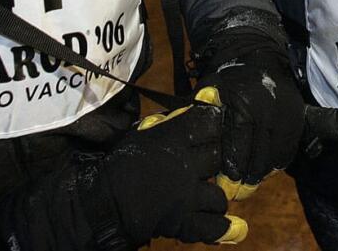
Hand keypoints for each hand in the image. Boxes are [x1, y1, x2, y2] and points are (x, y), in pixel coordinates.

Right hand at [85, 99, 246, 246]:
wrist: (102, 204)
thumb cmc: (118, 165)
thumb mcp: (141, 136)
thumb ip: (168, 125)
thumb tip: (196, 108)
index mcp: (171, 139)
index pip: (208, 122)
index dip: (213, 122)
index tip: (213, 124)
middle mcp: (184, 165)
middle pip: (218, 156)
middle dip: (214, 159)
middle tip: (205, 163)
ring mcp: (186, 195)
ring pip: (220, 193)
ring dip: (215, 195)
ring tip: (205, 195)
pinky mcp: (183, 221)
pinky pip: (213, 226)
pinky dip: (224, 228)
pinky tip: (236, 226)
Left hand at [197, 43, 305, 199]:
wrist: (259, 56)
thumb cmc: (228, 79)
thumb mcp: (209, 90)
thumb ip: (201, 113)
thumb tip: (188, 136)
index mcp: (244, 107)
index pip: (239, 148)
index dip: (232, 172)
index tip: (226, 187)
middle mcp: (268, 112)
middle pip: (259, 157)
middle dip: (248, 179)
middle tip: (239, 194)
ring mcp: (286, 115)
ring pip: (275, 157)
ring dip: (263, 174)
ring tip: (250, 184)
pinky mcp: (297, 118)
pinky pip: (288, 149)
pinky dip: (277, 162)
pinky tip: (265, 169)